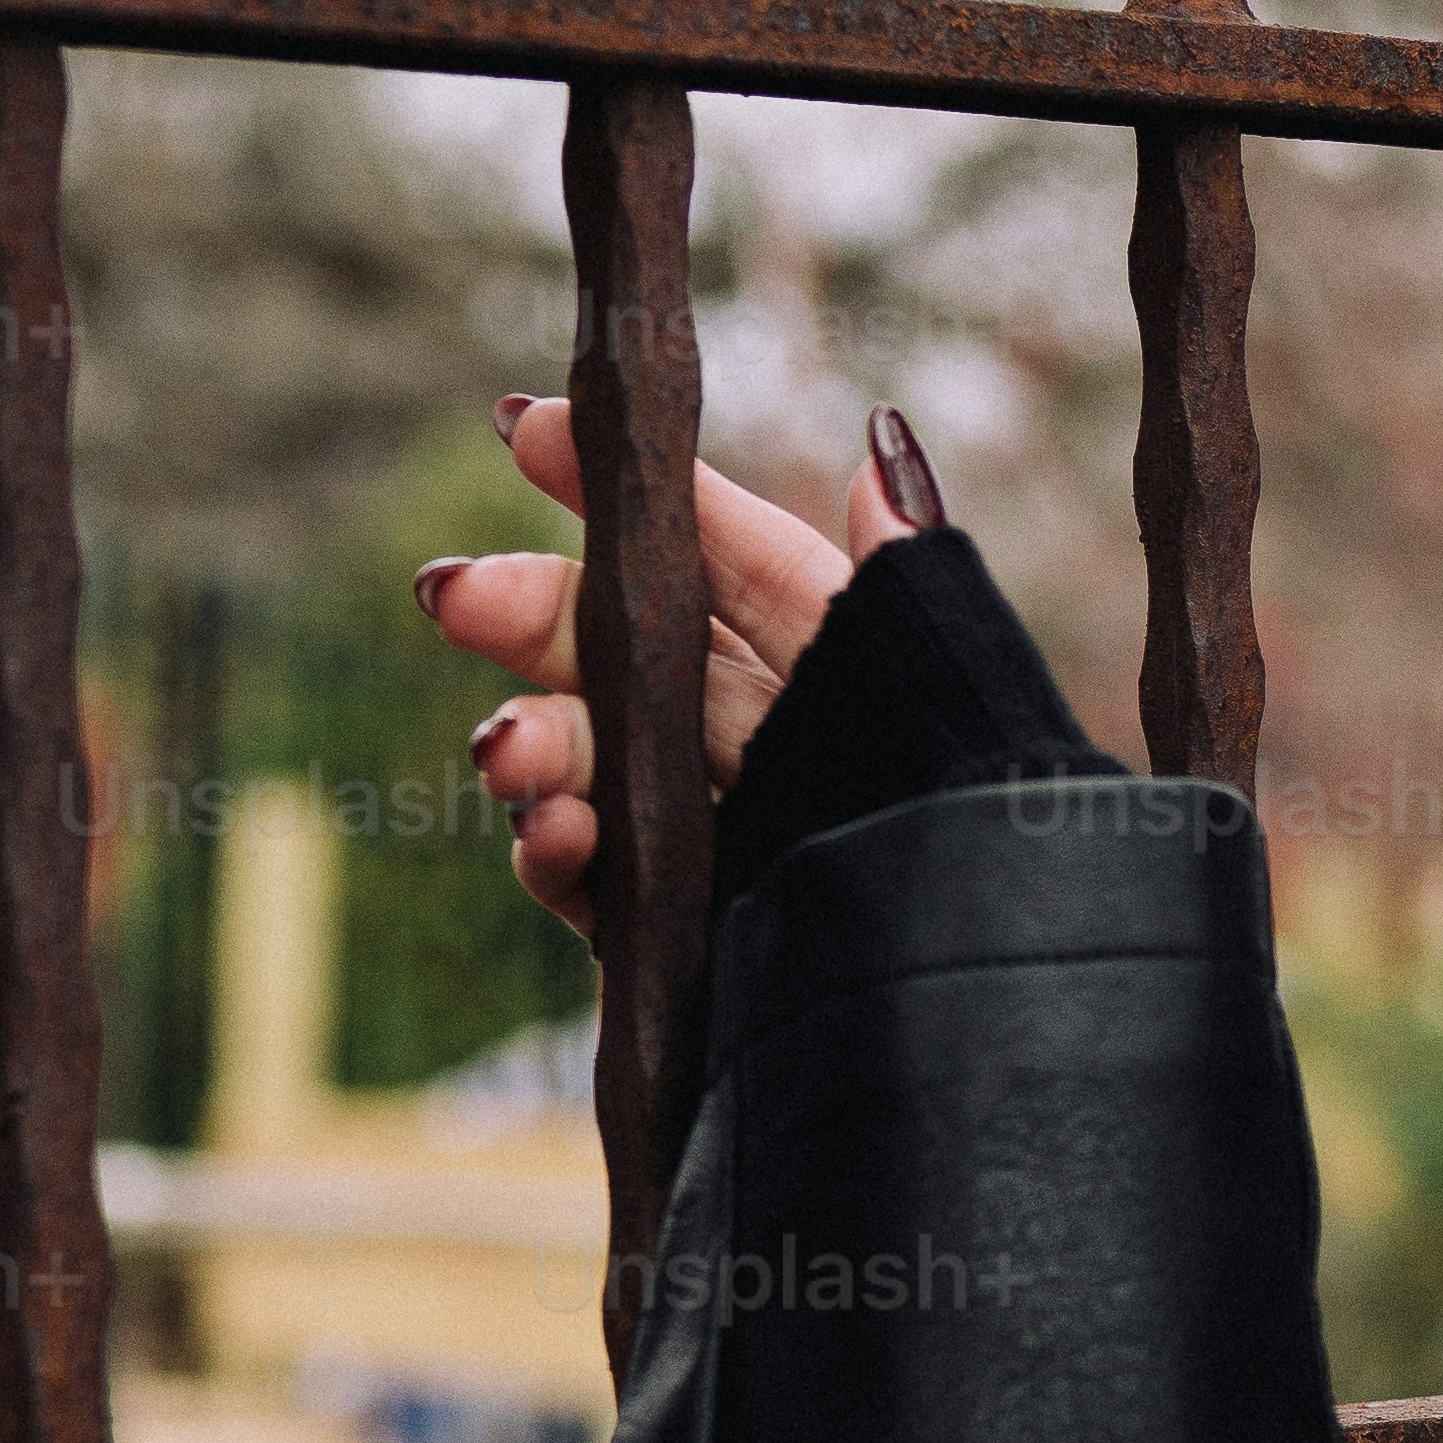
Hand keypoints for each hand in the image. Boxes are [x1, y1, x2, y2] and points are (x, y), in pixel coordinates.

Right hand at [415, 398, 943, 939]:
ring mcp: (718, 835)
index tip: (525, 429)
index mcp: (838, 664)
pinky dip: (557, 855)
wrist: (992, 1013)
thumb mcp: (956, 693)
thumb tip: (885, 444)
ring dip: (531, 744)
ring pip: (589, 764)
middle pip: (623, 654)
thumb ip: (913, 578)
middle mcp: (769, 742)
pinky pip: (597, 881)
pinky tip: (553, 835)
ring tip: (503, 749)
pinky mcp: (686, 930)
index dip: (626, 498)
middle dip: (533, 617)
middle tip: (451, 596)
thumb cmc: (986, 832)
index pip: (715, 557)